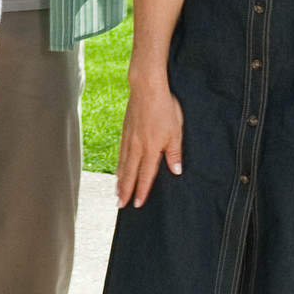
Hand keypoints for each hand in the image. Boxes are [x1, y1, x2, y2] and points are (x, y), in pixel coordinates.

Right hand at [115, 74, 183, 207]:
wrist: (146, 87)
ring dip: (120, 180)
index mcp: (151, 148)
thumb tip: (175, 171)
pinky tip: (118, 168)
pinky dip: (118, 164)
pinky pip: (120, 152)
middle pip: (130, 173)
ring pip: (123, 164)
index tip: (138, 204)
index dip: (142, 190)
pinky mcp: (125, 130)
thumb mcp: (176, 131)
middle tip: (120, 205)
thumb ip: (174, 152)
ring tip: (117, 192)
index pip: (146, 175)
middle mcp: (137, 146)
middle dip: (125, 190)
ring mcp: (129, 138)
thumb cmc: (164, 108)